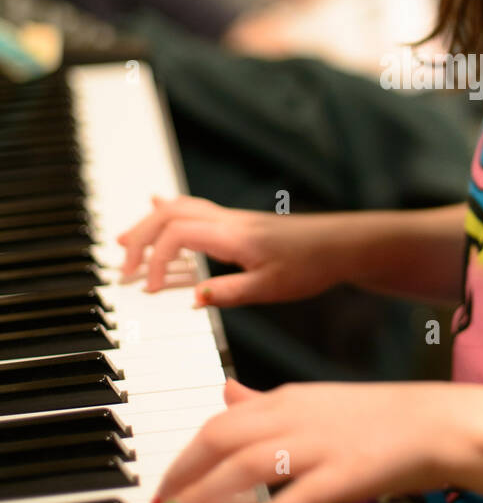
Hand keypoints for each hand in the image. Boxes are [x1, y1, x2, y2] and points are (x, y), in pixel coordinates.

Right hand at [116, 195, 342, 305]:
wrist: (340, 244)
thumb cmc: (310, 265)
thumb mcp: (269, 289)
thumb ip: (228, 292)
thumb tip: (192, 299)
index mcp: (232, 235)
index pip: (176, 235)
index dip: (156, 260)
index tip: (152, 289)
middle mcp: (228, 220)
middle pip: (168, 214)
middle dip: (139, 238)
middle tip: (124, 268)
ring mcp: (231, 218)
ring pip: (178, 208)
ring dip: (148, 224)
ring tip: (123, 242)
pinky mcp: (237, 223)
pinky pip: (193, 208)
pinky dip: (168, 209)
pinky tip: (156, 203)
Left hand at [150, 377, 482, 502]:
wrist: (439, 423)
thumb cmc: (379, 418)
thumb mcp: (315, 402)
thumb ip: (267, 403)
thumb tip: (226, 394)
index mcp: (287, 400)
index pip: (219, 423)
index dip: (185, 455)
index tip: (164, 484)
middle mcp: (296, 418)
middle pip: (222, 438)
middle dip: (183, 473)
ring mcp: (321, 446)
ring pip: (250, 464)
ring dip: (208, 495)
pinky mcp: (348, 474)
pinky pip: (302, 495)